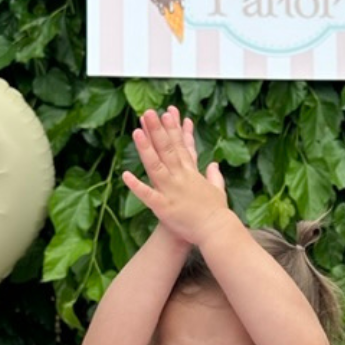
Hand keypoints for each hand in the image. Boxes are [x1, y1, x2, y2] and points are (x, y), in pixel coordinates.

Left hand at [124, 107, 228, 244]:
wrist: (217, 232)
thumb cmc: (217, 213)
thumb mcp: (218, 190)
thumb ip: (214, 175)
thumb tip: (214, 164)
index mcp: (191, 173)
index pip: (180, 146)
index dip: (172, 129)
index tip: (166, 113)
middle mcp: (180, 178)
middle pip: (167, 150)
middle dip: (157, 130)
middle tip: (148, 112)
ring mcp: (171, 191)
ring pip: (156, 166)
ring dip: (146, 149)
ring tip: (136, 132)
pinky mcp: (164, 208)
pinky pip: (148, 195)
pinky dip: (137, 186)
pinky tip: (126, 175)